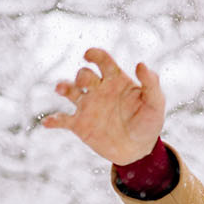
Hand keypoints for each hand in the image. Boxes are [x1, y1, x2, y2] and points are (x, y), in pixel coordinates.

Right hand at [42, 48, 165, 165]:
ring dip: (63, 87)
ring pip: (69, 90)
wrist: (138, 149)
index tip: (89, 55)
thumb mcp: (155, 103)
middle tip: (85, 84)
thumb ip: (151, 83)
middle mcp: (98, 90)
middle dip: (82, 76)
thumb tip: (141, 64)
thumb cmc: (148, 122)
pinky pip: (62, 120)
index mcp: (115, 80)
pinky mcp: (80, 125)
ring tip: (61, 89)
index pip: (102, 60)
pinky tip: (48, 122)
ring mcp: (87, 106)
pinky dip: (53, 120)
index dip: (94, 54)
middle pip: (84, 75)